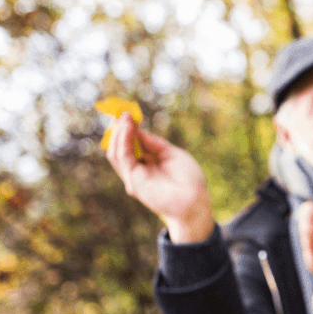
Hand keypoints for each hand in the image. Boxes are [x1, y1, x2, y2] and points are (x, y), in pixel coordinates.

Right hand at [105, 112, 214, 242]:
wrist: (195, 201)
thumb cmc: (189, 180)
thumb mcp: (172, 154)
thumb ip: (154, 143)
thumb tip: (139, 131)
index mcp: (148, 164)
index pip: (132, 144)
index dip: (129, 129)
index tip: (128, 113)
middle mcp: (138, 170)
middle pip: (120, 148)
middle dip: (119, 129)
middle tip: (122, 112)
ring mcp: (134, 177)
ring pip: (117, 152)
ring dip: (119, 133)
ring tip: (124, 117)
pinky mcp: (134, 182)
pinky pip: (124, 158)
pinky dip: (123, 141)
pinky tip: (128, 128)